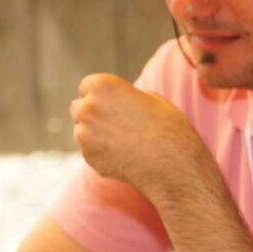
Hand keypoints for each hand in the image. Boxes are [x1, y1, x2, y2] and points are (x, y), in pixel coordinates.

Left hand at [69, 74, 208, 196]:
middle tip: (116, 123)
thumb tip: (118, 100)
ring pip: (82, 131)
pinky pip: (90, 152)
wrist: (173, 165)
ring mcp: (85, 134)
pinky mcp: (89, 158)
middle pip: (79, 107)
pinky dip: (102, 153)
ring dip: (95, 134)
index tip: (112, 103)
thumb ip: (127, 95)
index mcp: (103, 86)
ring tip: (124, 141)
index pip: (87, 85)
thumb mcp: (152, 99)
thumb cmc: (169, 128)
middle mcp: (88, 107)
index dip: (101, 94)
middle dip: (93, 114)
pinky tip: (125, 156)